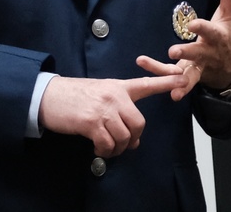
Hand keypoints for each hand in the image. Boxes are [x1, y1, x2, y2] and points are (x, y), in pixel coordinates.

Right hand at [38, 72, 185, 156]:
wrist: (48, 96)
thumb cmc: (73, 95)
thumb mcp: (98, 92)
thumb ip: (117, 108)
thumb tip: (131, 136)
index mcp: (117, 87)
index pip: (145, 84)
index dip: (166, 82)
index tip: (182, 78)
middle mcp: (113, 96)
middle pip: (139, 123)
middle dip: (134, 138)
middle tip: (125, 143)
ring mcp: (103, 109)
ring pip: (124, 136)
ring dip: (118, 148)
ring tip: (108, 148)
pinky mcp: (91, 122)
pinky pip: (108, 144)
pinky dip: (105, 151)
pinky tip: (98, 148)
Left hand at [161, 0, 230, 97]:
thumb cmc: (229, 34)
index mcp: (217, 37)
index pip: (210, 31)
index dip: (202, 28)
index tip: (193, 24)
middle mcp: (208, 53)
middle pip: (197, 53)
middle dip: (186, 52)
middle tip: (172, 51)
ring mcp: (198, 66)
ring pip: (186, 72)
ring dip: (173, 74)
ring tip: (158, 73)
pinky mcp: (188, 74)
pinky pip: (174, 77)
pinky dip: (164, 78)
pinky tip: (149, 73)